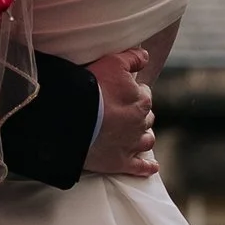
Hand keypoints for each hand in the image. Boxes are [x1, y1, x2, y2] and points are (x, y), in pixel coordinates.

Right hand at [83, 48, 156, 179]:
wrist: (72, 118)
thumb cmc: (90, 87)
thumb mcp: (112, 62)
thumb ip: (132, 58)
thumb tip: (145, 57)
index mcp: (141, 101)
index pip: (144, 94)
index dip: (133, 92)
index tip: (121, 92)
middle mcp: (141, 124)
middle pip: (146, 118)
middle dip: (138, 114)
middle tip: (123, 111)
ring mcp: (131, 145)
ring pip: (146, 141)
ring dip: (144, 137)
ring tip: (136, 135)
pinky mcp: (120, 162)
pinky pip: (139, 167)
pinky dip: (147, 167)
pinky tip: (152, 167)